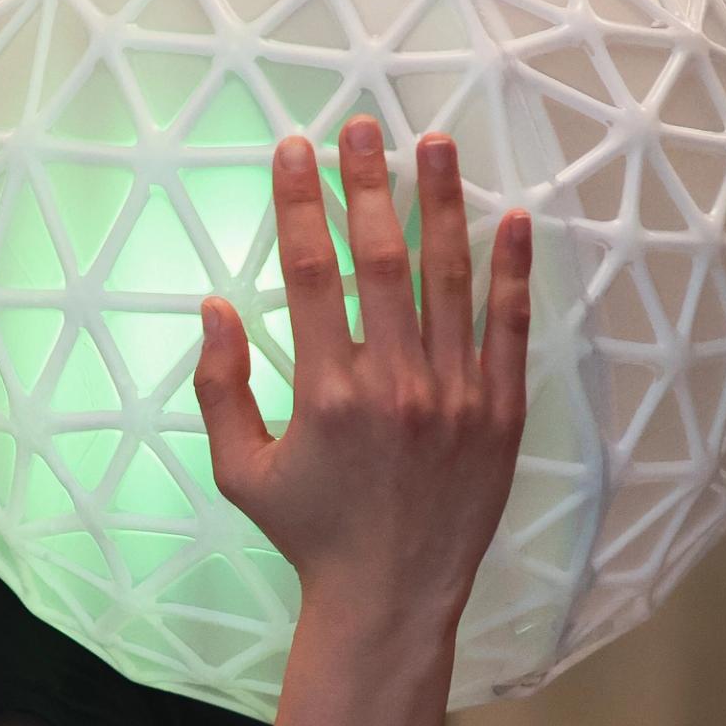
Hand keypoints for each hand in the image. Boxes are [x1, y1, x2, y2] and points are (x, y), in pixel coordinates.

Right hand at [194, 124, 529, 626]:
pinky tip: (511, 219)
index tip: (295, 150)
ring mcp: (455, 397)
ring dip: (442, 204)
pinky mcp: (500, 415)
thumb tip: (213, 307)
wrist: (391, 599)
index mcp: (326, 395)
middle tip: (362, 127)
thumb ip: (219, 389)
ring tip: (434, 144)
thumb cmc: (310, 534)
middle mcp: (394, 386)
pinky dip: (512, 272)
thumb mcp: (240, 471)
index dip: (300, 204)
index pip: (310, 273)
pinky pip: (510, 329)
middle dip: (369, 184)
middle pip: (382, 259)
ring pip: (450, 280)